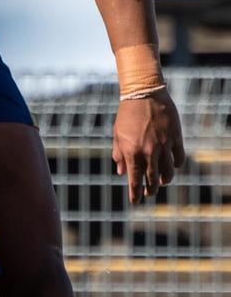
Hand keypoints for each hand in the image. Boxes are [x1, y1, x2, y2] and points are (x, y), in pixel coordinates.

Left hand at [112, 89, 185, 204]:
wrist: (143, 94)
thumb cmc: (126, 114)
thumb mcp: (117, 134)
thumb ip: (119, 154)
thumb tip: (121, 172)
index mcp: (132, 152)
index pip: (134, 180)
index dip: (135, 194)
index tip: (135, 202)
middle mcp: (149, 152)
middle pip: (153, 180)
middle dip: (151, 190)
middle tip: (149, 192)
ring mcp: (164, 146)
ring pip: (169, 173)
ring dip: (165, 180)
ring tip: (162, 181)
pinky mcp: (176, 138)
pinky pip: (179, 159)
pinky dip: (176, 165)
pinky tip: (172, 165)